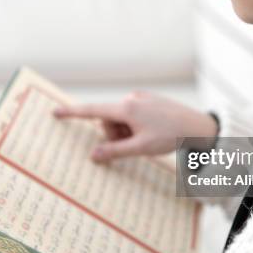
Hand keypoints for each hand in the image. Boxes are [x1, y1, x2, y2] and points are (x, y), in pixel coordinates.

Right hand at [53, 91, 217, 162]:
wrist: (197, 126)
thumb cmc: (170, 136)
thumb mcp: (141, 148)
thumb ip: (115, 152)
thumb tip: (93, 155)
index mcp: (127, 108)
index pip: (92, 111)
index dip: (72, 113)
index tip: (55, 112)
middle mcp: (131, 98)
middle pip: (108, 119)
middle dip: (115, 134)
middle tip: (134, 144)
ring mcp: (140, 97)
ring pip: (120, 118)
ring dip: (126, 131)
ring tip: (146, 138)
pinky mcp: (148, 99)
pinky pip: (131, 113)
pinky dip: (134, 125)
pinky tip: (151, 131)